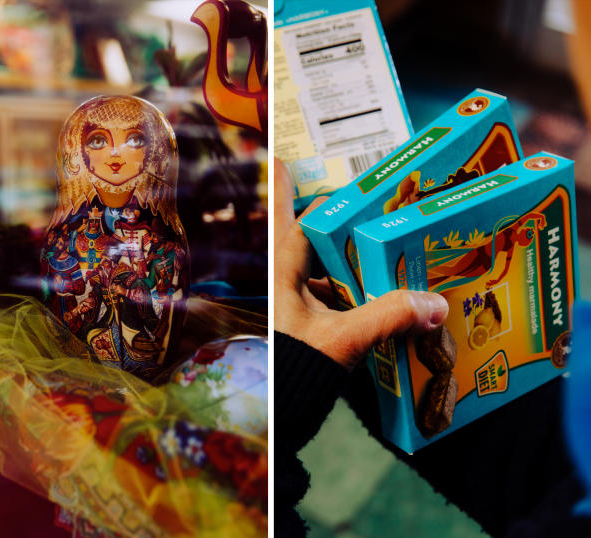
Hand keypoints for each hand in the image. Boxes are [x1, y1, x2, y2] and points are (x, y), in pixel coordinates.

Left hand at [273, 159, 448, 370]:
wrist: (279, 414)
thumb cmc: (296, 368)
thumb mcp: (344, 338)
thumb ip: (388, 316)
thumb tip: (434, 302)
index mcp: (283, 274)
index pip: (291, 219)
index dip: (292, 189)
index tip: (291, 158)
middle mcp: (285, 284)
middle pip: (308, 237)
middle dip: (330, 217)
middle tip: (354, 193)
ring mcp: (295, 306)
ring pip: (323, 268)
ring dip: (348, 256)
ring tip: (383, 237)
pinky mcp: (309, 326)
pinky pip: (333, 296)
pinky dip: (355, 290)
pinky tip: (382, 289)